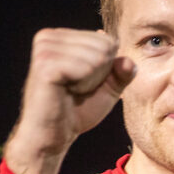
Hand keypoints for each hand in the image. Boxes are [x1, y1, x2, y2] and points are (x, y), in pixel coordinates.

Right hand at [3, 28, 135, 173]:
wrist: (52, 137)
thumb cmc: (76, 111)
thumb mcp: (107, 89)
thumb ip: (121, 73)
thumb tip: (129, 62)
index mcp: (59, 36)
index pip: (106, 40)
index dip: (105, 68)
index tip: (83, 83)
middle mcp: (48, 36)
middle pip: (103, 46)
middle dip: (99, 74)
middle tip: (76, 90)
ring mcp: (44, 49)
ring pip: (96, 56)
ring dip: (91, 81)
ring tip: (71, 91)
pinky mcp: (44, 65)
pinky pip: (85, 67)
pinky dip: (84, 84)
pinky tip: (67, 93)